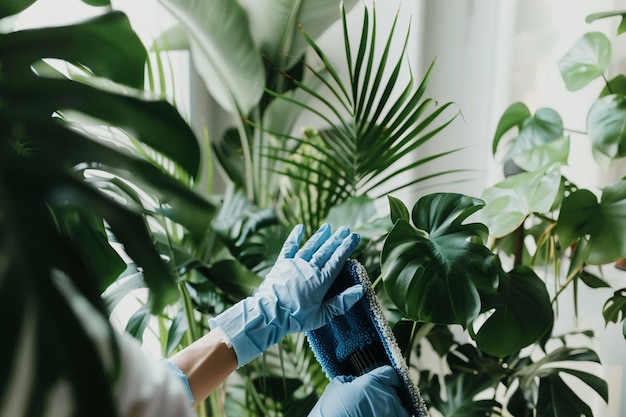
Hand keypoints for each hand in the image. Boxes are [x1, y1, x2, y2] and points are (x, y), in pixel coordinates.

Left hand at [209, 224, 363, 365]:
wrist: (268, 315)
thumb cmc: (296, 319)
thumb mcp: (322, 316)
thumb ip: (342, 302)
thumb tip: (360, 290)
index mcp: (321, 281)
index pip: (338, 259)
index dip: (347, 247)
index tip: (355, 237)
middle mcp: (309, 269)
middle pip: (326, 250)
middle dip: (337, 239)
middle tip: (346, 229)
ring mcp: (295, 264)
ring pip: (310, 246)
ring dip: (320, 236)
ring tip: (328, 226)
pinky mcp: (281, 264)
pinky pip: (289, 247)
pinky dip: (294, 237)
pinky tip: (299, 227)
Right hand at [308, 365, 409, 416]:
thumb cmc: (329, 411)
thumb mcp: (337, 386)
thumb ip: (352, 380)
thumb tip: (357, 382)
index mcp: (372, 382)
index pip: (391, 373)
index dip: (387, 377)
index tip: (384, 381)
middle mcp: (385, 397)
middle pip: (396, 392)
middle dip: (388, 395)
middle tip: (376, 401)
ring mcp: (390, 415)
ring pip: (403, 409)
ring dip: (394, 409)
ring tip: (381, 412)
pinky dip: (394, 416)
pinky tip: (383, 416)